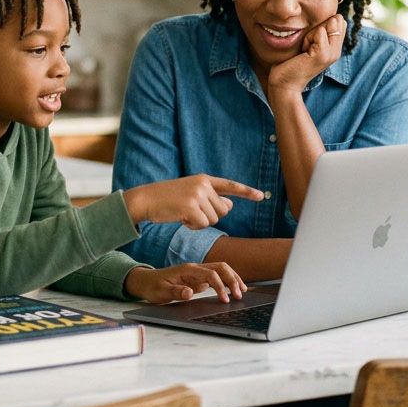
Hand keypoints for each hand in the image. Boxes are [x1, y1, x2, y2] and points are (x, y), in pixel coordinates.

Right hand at [123, 175, 264, 228]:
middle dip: (210, 216)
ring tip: (184, 213)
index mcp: (204, 179)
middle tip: (191, 212)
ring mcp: (197, 194)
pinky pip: (202, 224)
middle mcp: (203, 184)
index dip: (246, 191)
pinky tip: (181, 218)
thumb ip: (210, 198)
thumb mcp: (191, 194)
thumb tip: (230, 205)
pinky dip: (193, 226)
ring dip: (200, 222)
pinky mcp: (190, 206)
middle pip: (223, 210)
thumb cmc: (167, 199)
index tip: (261, 196)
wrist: (145, 199)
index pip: (230, 185)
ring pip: (214, 219)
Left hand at [124, 262, 246, 304]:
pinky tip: (233, 289)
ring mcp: (197, 272)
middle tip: (239, 294)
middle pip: (220, 267)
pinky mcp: (198, 277)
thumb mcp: (161, 292)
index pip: (210, 275)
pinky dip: (227, 281)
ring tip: (242, 290)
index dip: (220, 286)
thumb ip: (175, 292)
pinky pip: (216, 275)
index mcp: (187, 270)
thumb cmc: (153, 287)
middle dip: (232, 279)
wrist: (146, 281)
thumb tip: (190, 293)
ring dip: (232, 278)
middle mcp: (195, 268)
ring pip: (220, 269)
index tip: (225, 300)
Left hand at [267, 13, 345, 97]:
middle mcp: (337, 51)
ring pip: (325, 26)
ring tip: (304, 50)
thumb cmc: (292, 63)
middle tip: (305, 47)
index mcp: (335, 48)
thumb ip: (320, 30)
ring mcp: (332, 54)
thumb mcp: (308, 42)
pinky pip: (320, 32)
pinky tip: (303, 52)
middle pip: (334, 21)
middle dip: (315, 29)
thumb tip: (334, 17)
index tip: (310, 42)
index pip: (338, 21)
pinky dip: (307, 39)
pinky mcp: (323, 55)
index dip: (321, 25)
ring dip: (310, 35)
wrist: (285, 83)